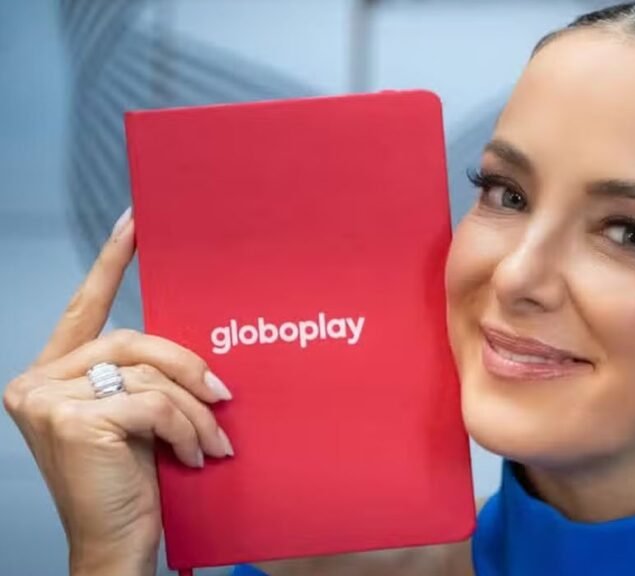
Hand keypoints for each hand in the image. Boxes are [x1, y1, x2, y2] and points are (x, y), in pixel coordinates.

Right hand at [3, 209, 234, 575]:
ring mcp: (47, 400)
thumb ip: (146, 378)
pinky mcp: (72, 420)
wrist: (118, 546)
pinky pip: (152, 402)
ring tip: (213, 442)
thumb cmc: (130, 487)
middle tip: (223, 396)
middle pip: (130, 339)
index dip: (111, 263)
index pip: (85, 309)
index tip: (135, 223)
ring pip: (146, 373)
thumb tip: (197, 354)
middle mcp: (37, 382)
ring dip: (193, 409)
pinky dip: (184, 428)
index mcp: (54, 376)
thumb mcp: (139, 420)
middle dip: (186, 367)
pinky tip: (192, 456)